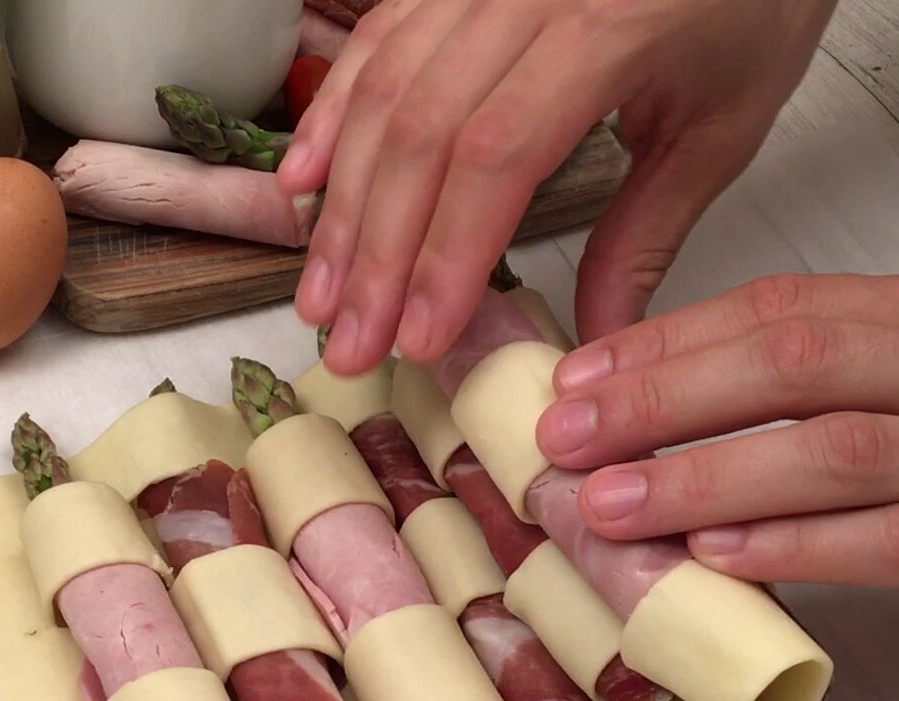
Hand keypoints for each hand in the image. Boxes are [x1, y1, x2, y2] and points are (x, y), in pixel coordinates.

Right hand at [279, 0, 836, 375]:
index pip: (497, 158)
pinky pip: (374, 42)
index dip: (446, 258)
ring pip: (383, 96)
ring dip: (342, 208)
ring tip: (320, 295)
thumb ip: (647, 235)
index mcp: (607, 27)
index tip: (420, 339)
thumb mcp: (722, 125)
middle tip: (347, 345)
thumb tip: (595, 339)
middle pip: (421, 136)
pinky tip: (303, 185)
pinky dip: (333, 117)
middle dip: (376, 257)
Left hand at [535, 273, 898, 586]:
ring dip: (706, 478)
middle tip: (565, 440)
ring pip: (834, 450)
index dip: (665, 343)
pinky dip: (797, 545)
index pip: (779, 307)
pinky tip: (715, 555)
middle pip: (795, 362)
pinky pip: (891, 538)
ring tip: (610, 504)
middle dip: (665, 401)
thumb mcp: (882, 372)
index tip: (575, 379)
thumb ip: (795, 376)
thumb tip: (639, 404)